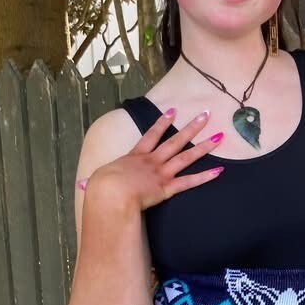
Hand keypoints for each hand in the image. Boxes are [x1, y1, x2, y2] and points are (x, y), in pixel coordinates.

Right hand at [79, 108, 223, 211]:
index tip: (173, 111)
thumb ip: (94, 182)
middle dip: (192, 127)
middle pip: (175, 140)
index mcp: (134, 156)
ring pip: (186, 157)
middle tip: (206, 114)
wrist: (111, 193)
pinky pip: (189, 182)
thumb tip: (84, 185)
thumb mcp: (97, 180)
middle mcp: (151, 161)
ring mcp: (161, 173)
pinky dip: (205, 177)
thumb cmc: (101, 187)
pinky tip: (220, 170)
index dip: (162, 123)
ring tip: (220, 136)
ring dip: (204, 146)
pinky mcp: (167, 188)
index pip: (151, 135)